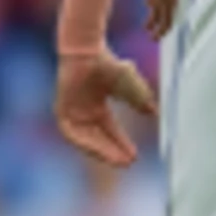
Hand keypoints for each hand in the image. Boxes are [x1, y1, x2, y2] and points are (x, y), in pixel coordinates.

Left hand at [53, 44, 157, 167]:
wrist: (88, 52)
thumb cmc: (109, 64)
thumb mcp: (130, 86)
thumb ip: (140, 99)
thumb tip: (153, 114)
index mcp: (97, 107)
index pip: (110, 131)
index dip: (121, 144)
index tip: (134, 157)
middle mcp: (84, 112)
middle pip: (98, 139)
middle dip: (112, 152)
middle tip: (127, 163)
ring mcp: (72, 111)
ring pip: (85, 140)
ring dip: (100, 151)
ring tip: (116, 160)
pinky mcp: (61, 110)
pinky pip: (71, 134)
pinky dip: (85, 143)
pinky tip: (98, 151)